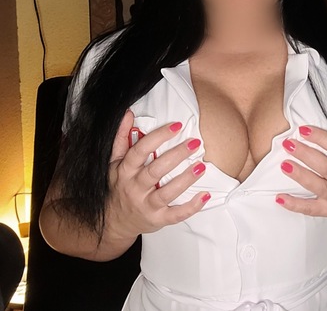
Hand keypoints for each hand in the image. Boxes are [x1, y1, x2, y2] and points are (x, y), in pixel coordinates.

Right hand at [106, 110, 210, 239]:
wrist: (113, 221)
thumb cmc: (118, 186)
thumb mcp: (114, 162)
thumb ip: (122, 137)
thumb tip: (129, 113)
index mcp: (125, 171)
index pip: (141, 151)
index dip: (159, 137)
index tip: (177, 126)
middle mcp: (134, 188)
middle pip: (156, 170)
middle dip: (176, 155)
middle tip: (195, 143)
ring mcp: (146, 205)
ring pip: (167, 193)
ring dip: (185, 180)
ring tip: (201, 166)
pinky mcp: (157, 220)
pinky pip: (175, 215)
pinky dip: (191, 207)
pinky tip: (205, 195)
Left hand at [275, 107, 326, 217]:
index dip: (320, 138)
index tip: (302, 129)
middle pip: (326, 166)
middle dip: (306, 155)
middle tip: (288, 144)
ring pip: (319, 186)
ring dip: (301, 176)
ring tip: (284, 166)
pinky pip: (311, 209)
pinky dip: (295, 205)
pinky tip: (280, 198)